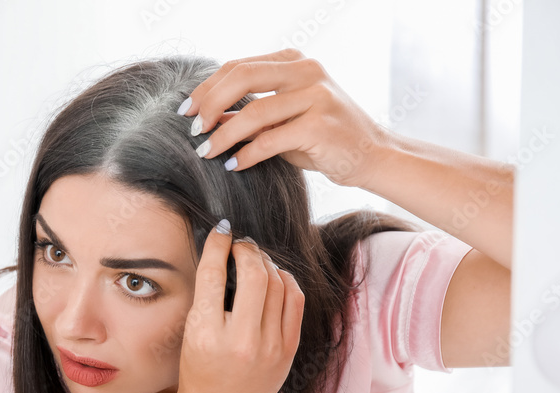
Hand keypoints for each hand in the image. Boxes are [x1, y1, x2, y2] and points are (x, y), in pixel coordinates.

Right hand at [171, 223, 304, 392]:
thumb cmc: (199, 369)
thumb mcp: (192, 332)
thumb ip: (208, 295)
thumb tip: (225, 251)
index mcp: (207, 335)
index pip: (214, 275)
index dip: (219, 245)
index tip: (222, 231)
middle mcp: (241, 342)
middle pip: (254, 275)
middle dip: (247, 250)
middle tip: (240, 245)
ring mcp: (270, 348)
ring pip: (278, 283)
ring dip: (266, 263)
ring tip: (256, 260)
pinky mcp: (288, 352)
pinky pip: (295, 301)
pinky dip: (286, 281)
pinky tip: (275, 277)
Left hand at [179, 48, 390, 187]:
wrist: (372, 156)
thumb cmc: (323, 139)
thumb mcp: (283, 120)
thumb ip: (250, 114)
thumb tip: (207, 119)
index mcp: (295, 62)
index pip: (239, 66)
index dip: (208, 87)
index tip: (187, 110)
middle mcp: (307, 71)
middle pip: (242, 77)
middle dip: (210, 103)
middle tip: (193, 129)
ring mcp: (317, 95)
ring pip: (254, 111)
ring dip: (224, 134)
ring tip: (206, 152)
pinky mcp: (321, 125)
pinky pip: (271, 139)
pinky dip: (247, 154)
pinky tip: (234, 164)